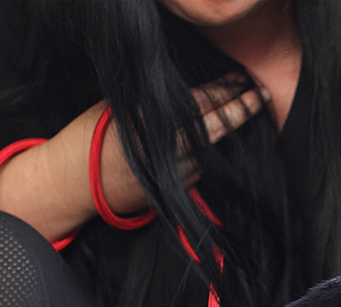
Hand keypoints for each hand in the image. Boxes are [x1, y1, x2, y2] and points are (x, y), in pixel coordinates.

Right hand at [0, 77, 266, 240]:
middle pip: (216, 126)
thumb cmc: (94, 136)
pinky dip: (209, 154)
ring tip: (244, 112)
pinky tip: (214, 143)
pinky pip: (201, 168)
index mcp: (153, 122)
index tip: (244, 81)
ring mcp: (175, 174)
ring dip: (228, 133)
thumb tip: (195, 96)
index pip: (200, 102)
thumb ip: (159, 105)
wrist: (78, 183)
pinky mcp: (178, 191)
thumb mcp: (123, 108)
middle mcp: (168, 150)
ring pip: (212, 150)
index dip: (225, 90)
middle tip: (262, 95)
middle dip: (241, 110)